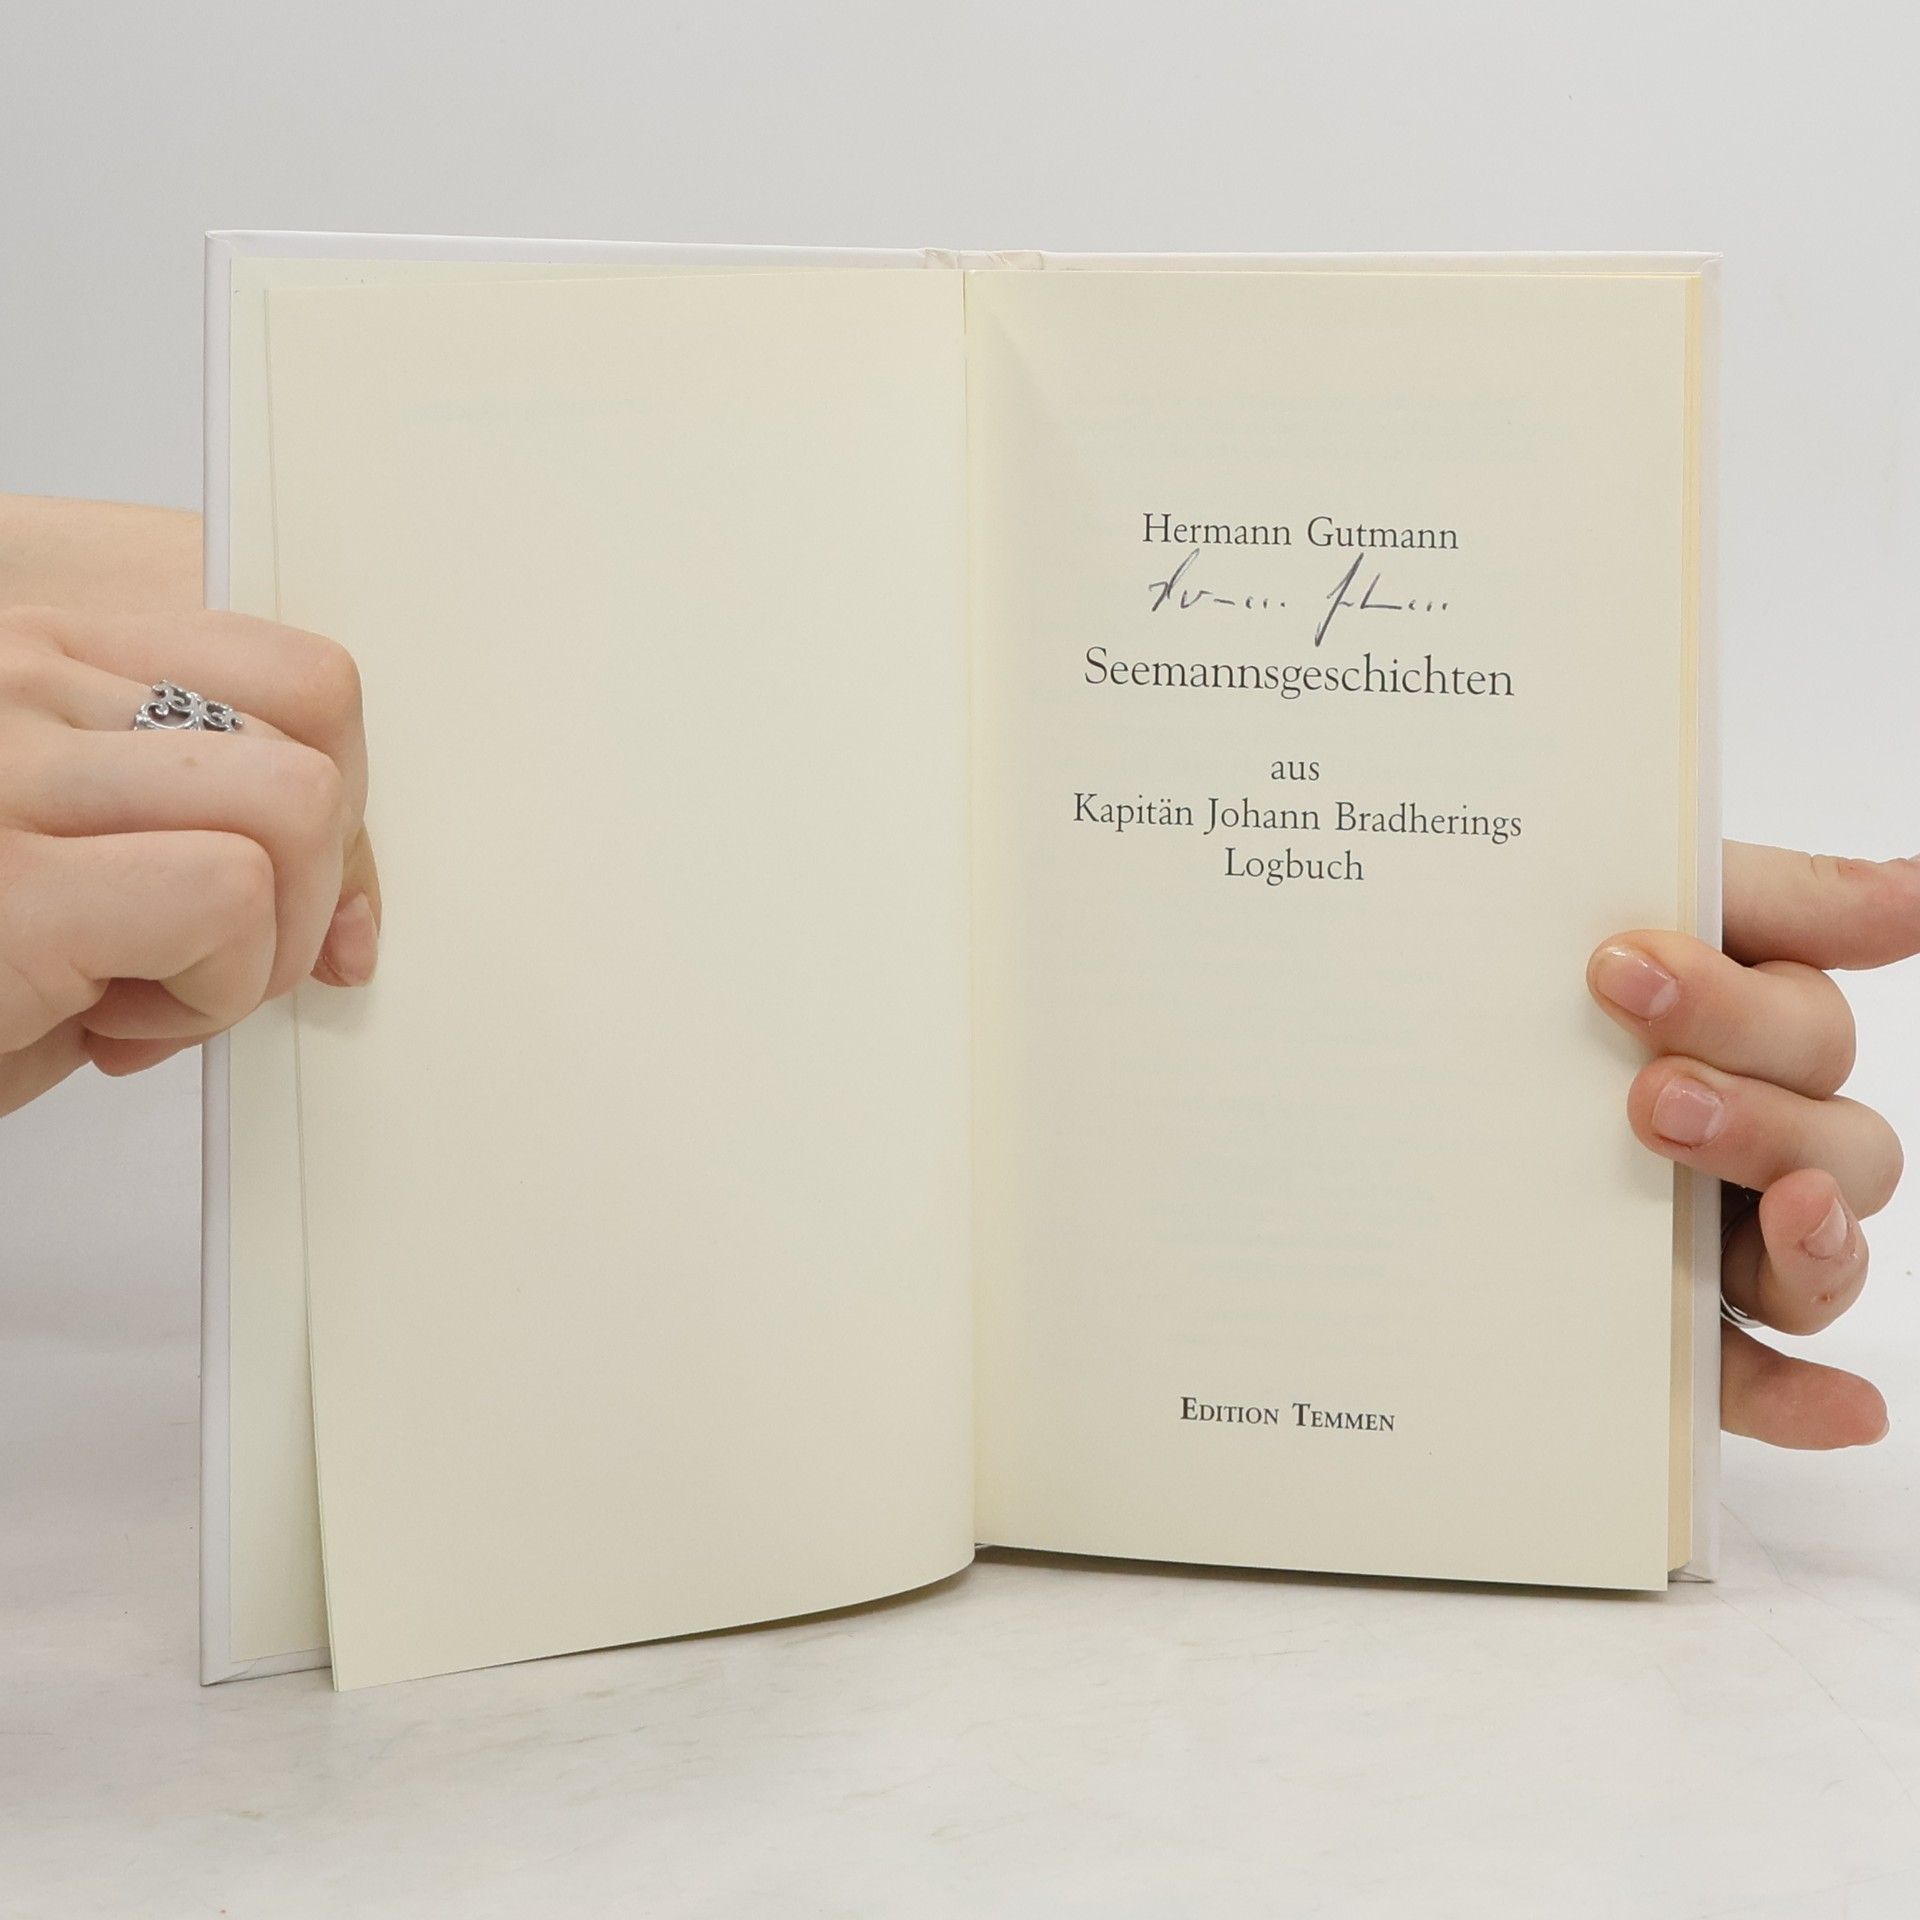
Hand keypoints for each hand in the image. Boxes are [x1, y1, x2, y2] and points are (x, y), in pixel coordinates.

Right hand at [0, 516, 377, 1116]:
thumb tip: (356, 933)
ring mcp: (7, 757)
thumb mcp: (84, 880)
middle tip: (195, 967)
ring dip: (260, 947)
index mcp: (46, 658)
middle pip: (318, 739)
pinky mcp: (11, 876)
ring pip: (297, 804)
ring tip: (145, 996)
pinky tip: (113, 1028)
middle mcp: (20, 675)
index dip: (331, 809)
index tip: (273, 903)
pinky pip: (229, 894)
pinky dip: (212, 995)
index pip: (296, 680)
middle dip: (305, 892)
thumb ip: (212, 854)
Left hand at [1588, 843, 1917, 1447]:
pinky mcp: (1683, 1330)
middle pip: (1836, 1143)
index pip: (1803, 1029)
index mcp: (1756, 1038)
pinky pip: (1757, 1374)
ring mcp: (1728, 1238)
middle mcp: (1762, 1139)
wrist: (1406, 1034)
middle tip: (1647, 1095)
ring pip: (1820, 1254)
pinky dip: (1807, 1397)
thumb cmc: (1532, 974)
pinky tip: (1845, 1409)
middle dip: (1753, 1115)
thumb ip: (1769, 896)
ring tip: (1777, 1208)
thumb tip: (1912, 892)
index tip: (1616, 963)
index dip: (1730, 1001)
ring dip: (1814, 1239)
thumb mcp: (1624, 905)